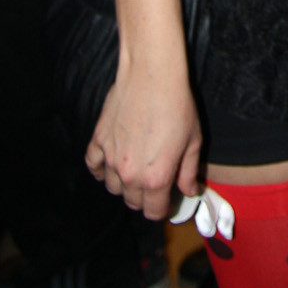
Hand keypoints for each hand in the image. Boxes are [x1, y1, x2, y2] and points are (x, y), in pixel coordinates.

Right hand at [86, 63, 202, 219]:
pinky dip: (100, 169)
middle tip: (155, 180)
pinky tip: (110, 164)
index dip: (163, 208)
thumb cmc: (178, 106)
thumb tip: (189, 191)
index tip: (168, 198)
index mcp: (155, 179)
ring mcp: (110, 158)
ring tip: (136, 168)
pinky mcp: (98, 140)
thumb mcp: (194, 141)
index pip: (153, 212)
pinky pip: (93, 166)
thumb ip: (189, 171)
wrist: (153, 75)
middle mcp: (130, 174)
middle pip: (133, 202)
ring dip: (124, 184)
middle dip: (145, 197)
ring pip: (113, 187)